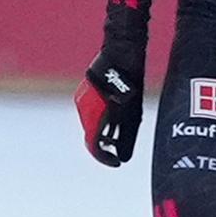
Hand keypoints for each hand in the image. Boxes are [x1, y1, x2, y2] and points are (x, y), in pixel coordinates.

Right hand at [74, 49, 143, 166]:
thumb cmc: (131, 83)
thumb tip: (123, 158)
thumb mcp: (132, 114)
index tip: (116, 163)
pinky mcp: (85, 93)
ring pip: (92, 124)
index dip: (105, 159)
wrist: (121, 54)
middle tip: (120, 150)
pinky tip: (115, 118)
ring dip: (104, 132)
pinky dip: (101, 119)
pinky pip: (92, 112)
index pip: (95, 146)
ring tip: (120, 134)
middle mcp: (85, 110)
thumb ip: (126, 138)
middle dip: (105, 146)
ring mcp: (83, 100)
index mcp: (97, 116)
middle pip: (92, 136)